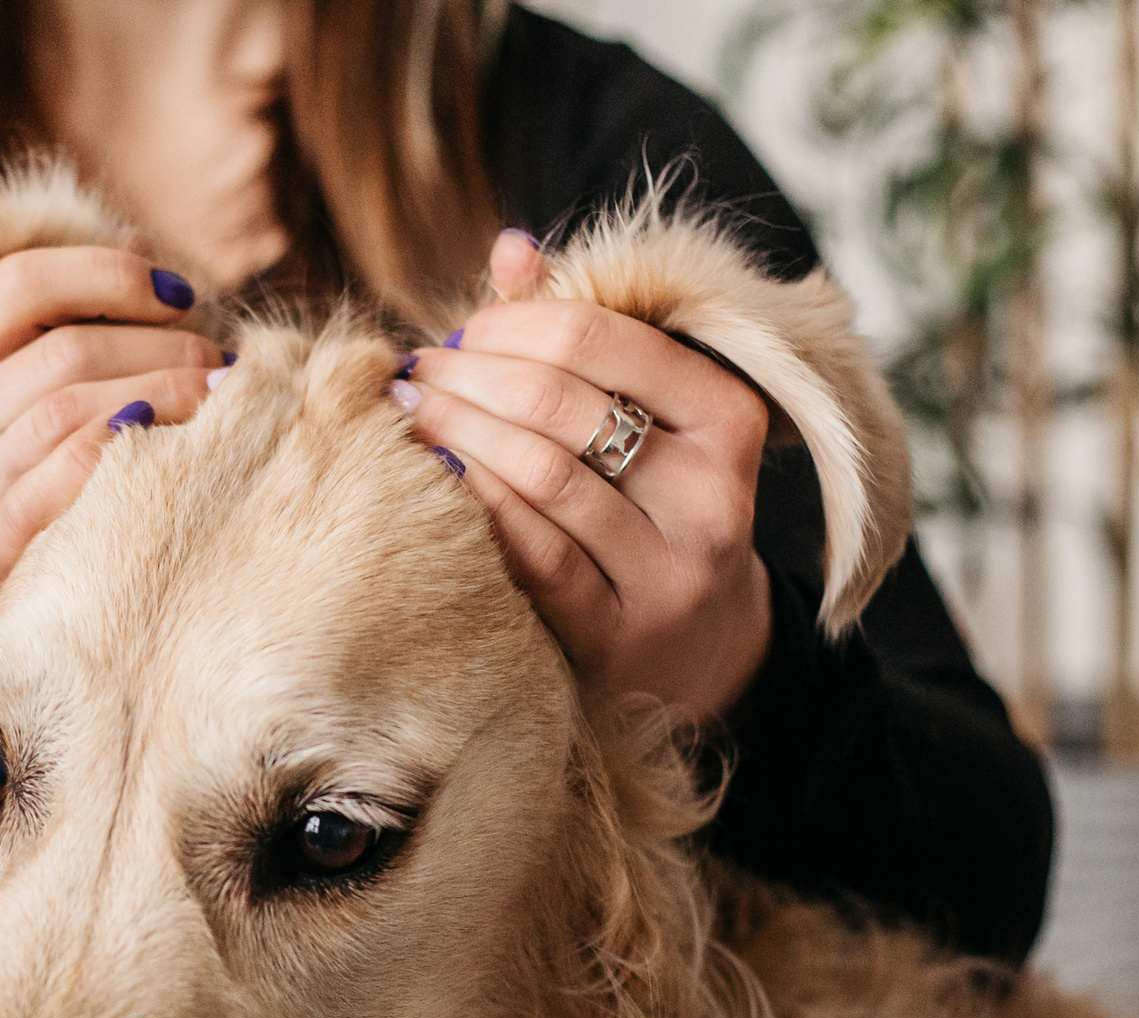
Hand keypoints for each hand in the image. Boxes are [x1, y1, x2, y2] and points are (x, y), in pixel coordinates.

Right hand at [0, 247, 227, 635]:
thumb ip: (82, 333)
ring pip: (63, 416)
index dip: (108, 275)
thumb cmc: (64, 504)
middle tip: (221, 366)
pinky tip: (174, 459)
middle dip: (158, 351)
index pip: (15, 287)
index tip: (181, 294)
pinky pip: (52, 492)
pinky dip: (123, 465)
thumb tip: (151, 260)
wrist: (34, 641)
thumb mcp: (55, 404)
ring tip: (217, 404)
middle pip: (55, 354)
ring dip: (158, 402)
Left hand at [395, 229, 773, 725]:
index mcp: (727, 418)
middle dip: (469, 377)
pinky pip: (532, 552)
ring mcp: (671, 569)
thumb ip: (582, 331)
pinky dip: (474, 507)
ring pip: (541, 476)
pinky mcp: (622, 632)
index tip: (461, 331)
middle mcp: (712, 494)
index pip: (602, 337)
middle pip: (559, 404)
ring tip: (410, 416)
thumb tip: (511, 249)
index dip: (512, 323)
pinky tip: (433, 483)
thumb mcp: (644, 414)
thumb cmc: (650, 502)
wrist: (696, 648)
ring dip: (455, 435)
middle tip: (416, 373)